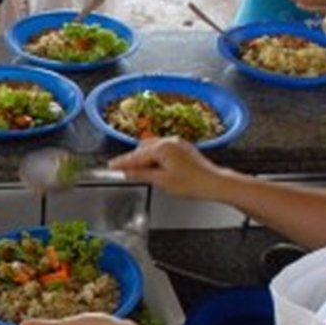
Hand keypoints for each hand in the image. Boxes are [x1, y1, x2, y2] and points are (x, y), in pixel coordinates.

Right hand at [108, 137, 227, 199]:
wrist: (215, 183)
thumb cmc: (192, 183)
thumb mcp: (162, 181)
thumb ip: (141, 174)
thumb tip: (127, 172)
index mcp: (162, 148)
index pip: (136, 156)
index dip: (122, 163)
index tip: (110, 166)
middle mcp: (169, 141)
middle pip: (142, 148)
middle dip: (132, 159)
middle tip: (122, 171)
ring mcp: (177, 143)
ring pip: (152, 147)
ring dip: (143, 157)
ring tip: (137, 170)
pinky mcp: (183, 148)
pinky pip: (162, 148)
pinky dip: (154, 156)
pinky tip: (153, 166)